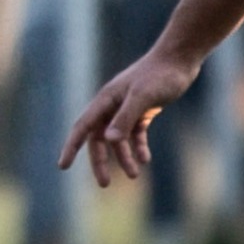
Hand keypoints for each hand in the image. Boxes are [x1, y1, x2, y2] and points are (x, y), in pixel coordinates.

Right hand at [59, 46, 201, 185]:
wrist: (180, 59)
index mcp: (104, 101)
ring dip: (124, 157)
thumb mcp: (143, 97)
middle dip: (100, 162)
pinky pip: (135, 134)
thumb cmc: (160, 75)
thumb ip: (125, 118)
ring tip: (134, 175)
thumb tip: (109, 141)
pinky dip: (138, 147)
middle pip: (99, 139)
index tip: (63, 166)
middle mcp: (111, 106)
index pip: (82, 128)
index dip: (71, 148)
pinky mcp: (142, 110)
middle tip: (104, 184)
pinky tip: (145, 159)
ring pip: (118, 139)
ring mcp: (126, 108)